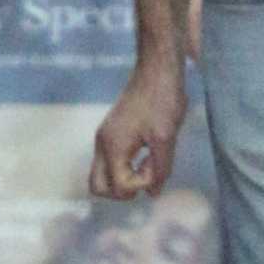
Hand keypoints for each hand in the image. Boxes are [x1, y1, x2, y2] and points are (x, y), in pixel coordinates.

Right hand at [89, 58, 187, 200]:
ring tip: (148, 164)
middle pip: (97, 187)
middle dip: (122, 190)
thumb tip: (153, 193)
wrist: (157, 69)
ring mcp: (105, 137)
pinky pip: (110, 161)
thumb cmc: (162, 99)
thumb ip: (160, 169)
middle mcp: (102, 144)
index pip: (119, 186)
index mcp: (112, 146)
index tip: (156, 166)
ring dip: (124, 179)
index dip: (141, 184)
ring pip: (102, 175)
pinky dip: (124, 167)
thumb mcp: (165, 137)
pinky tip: (146, 155)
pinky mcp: (112, 132)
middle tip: (146, 177)